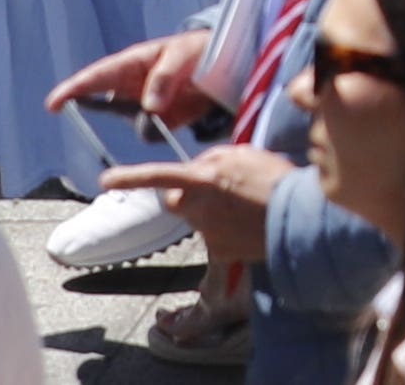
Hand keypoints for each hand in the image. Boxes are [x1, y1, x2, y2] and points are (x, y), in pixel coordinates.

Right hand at [50, 30, 218, 128]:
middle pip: (100, 103)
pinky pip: (151, 134)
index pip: (95, 77)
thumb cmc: (196, 50)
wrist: (225, 63)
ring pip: (132, 124)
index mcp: (130, 64)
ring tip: (182, 95)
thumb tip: (149, 108)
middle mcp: (130, 87)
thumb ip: (164, 78)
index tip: (53, 104)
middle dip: (89, 109)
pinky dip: (162, 131)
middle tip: (73, 115)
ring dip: (149, 121)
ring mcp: (142, 106)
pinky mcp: (159, 122)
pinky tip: (183, 113)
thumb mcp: (182, 55)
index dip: (72, 89)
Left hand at [103, 147, 292, 264]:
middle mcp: (199, 206)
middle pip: (177, 200)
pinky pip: (213, 237)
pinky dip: (226, 231)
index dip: (131, 177)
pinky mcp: (217, 250)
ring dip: (210, 211)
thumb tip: (197, 169)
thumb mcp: (245, 154)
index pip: (159, 175)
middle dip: (188, 195)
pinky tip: (247, 224)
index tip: (105, 179)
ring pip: (196, 218)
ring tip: (243, 205)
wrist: (299, 217)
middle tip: (218, 190)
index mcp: (204, 178)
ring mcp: (206, 232)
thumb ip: (213, 159)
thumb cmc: (274, 180)